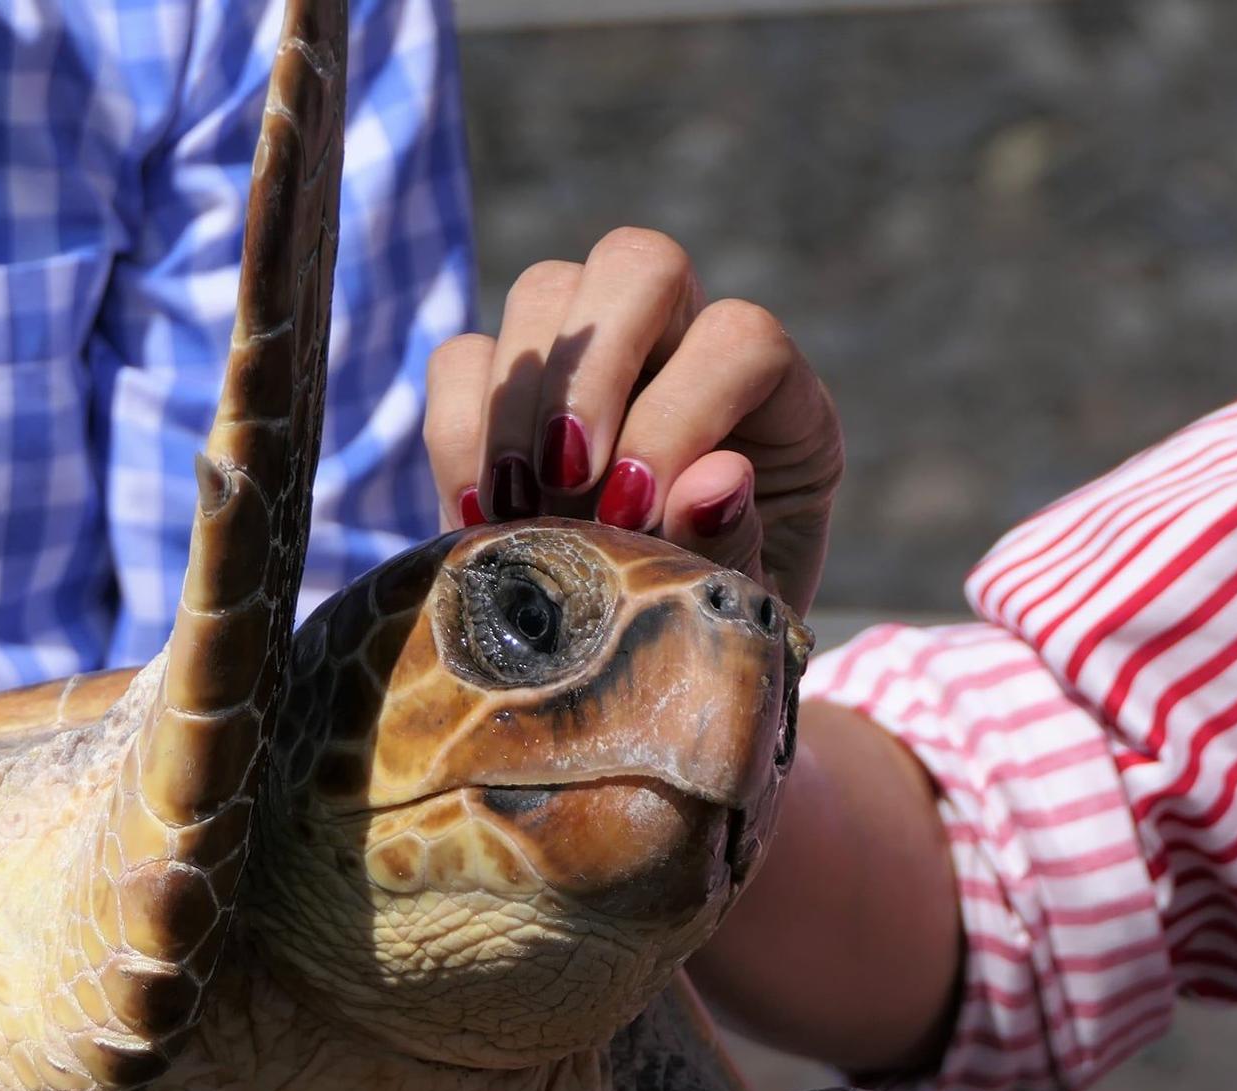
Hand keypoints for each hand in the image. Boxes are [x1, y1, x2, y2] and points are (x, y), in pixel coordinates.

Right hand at [423, 227, 843, 615]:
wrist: (651, 679)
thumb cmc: (717, 637)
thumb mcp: (744, 611)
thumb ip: (738, 550)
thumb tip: (715, 479)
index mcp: (779, 403)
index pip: (741, 340)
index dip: (682, 413)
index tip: (633, 512)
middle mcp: (687, 350)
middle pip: (639, 264)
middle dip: (589, 370)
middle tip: (565, 481)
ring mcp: (593, 362)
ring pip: (543, 293)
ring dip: (516, 405)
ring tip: (516, 513)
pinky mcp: (510, 394)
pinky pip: (462, 358)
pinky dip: (458, 431)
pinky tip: (479, 519)